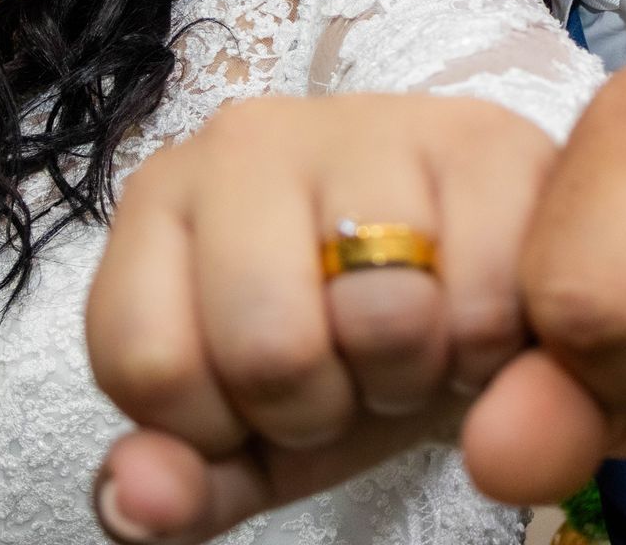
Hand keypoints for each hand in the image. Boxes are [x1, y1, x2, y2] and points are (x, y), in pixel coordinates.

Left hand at [84, 92, 556, 541]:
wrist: (472, 277)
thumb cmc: (341, 350)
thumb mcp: (250, 443)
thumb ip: (177, 491)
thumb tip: (135, 500)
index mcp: (160, 203)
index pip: (148, 363)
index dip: (217, 426)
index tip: (259, 398)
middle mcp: (247, 140)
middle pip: (268, 346)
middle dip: (323, 407)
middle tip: (347, 372)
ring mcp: (365, 124)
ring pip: (385, 316)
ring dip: (414, 374)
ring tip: (415, 338)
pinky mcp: (480, 136)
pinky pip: (484, 302)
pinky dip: (490, 350)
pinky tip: (473, 312)